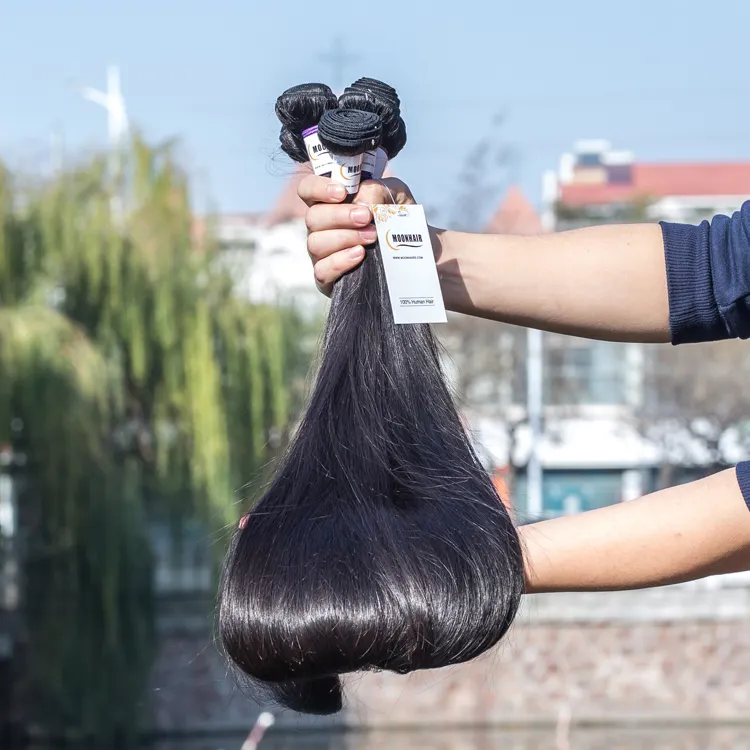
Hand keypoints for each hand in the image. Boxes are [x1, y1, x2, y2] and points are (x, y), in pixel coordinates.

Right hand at [298, 175, 415, 295]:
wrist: (412, 256)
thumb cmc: (397, 222)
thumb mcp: (396, 198)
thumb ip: (379, 191)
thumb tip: (362, 201)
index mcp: (330, 204)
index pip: (307, 189)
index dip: (317, 188)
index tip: (341, 192)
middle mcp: (321, 228)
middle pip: (312, 217)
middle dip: (339, 215)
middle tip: (365, 217)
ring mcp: (321, 254)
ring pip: (315, 243)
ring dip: (344, 238)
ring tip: (371, 237)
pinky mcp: (327, 279)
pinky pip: (321, 270)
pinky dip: (339, 261)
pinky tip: (359, 255)